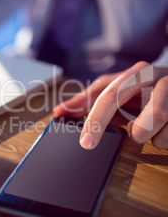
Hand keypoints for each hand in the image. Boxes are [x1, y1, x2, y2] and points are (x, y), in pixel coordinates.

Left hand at [53, 61, 167, 149]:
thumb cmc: (148, 90)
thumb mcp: (119, 89)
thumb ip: (89, 99)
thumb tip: (60, 111)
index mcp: (137, 72)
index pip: (109, 95)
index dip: (95, 120)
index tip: (85, 143)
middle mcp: (157, 77)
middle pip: (132, 110)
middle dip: (114, 126)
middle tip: (104, 140)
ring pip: (154, 125)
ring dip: (146, 135)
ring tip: (149, 128)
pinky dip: (163, 140)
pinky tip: (164, 130)